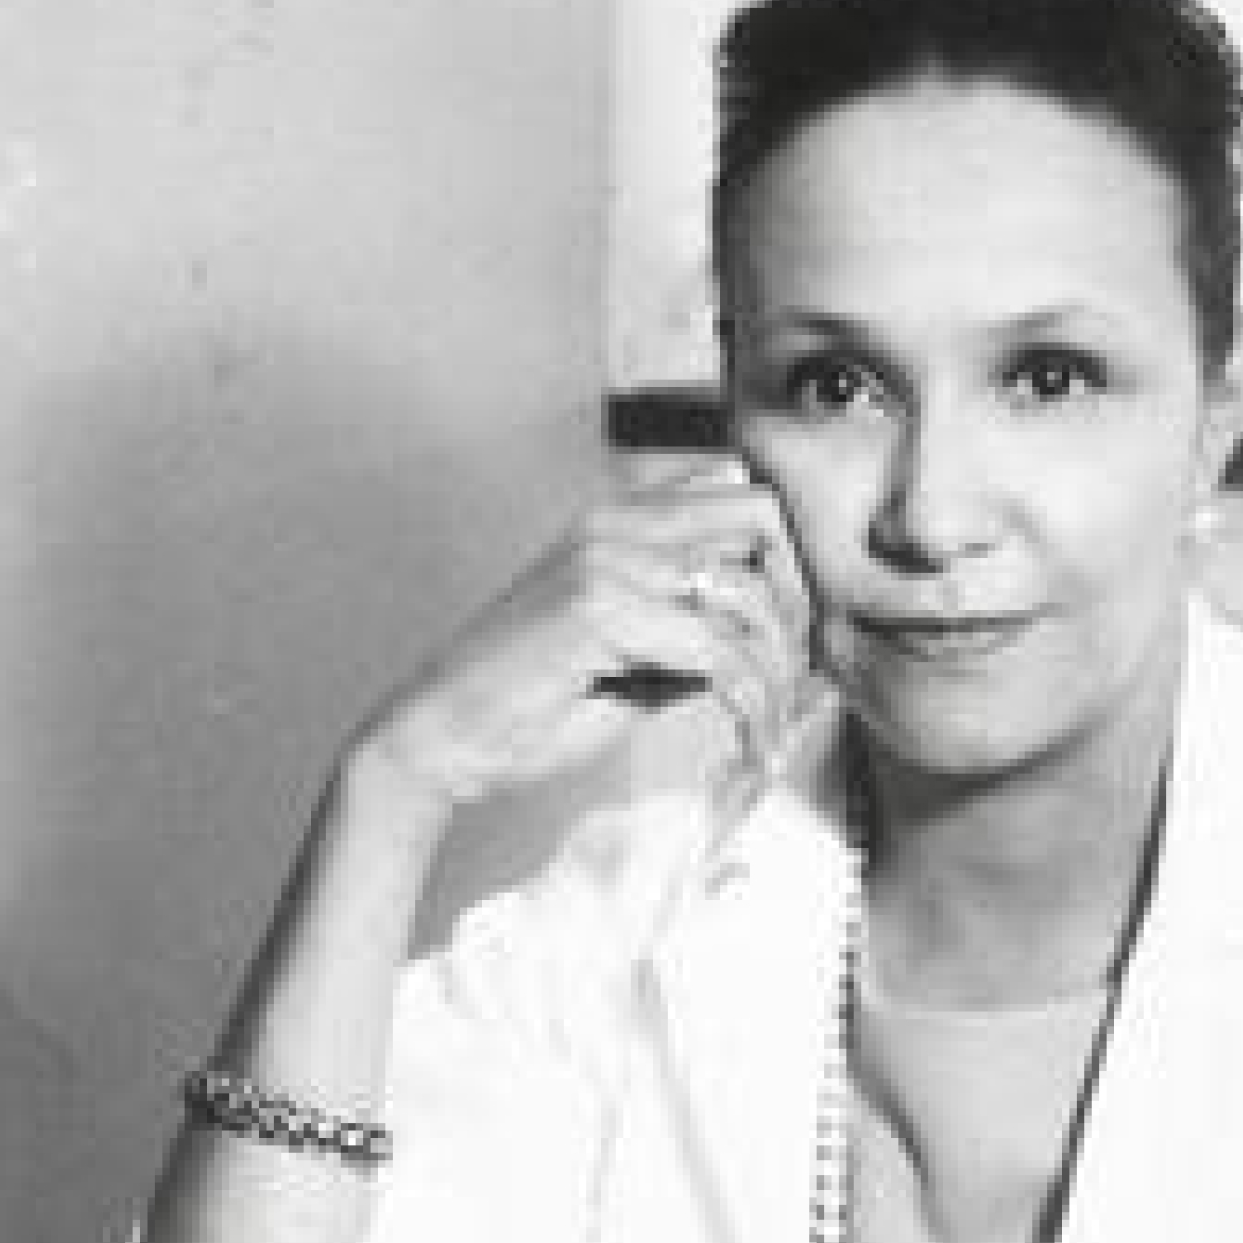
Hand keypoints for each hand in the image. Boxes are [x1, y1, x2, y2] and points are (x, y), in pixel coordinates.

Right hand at [358, 459, 812, 821]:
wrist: (444, 738)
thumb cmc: (531, 707)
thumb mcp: (637, 663)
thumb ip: (698, 640)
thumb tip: (775, 651)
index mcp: (621, 521)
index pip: (745, 498)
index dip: (789, 567)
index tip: (793, 643)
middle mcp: (616, 524)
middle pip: (763, 518)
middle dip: (798, 603)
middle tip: (796, 677)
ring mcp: (606, 560)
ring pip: (747, 596)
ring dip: (777, 674)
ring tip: (771, 728)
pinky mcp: (598, 609)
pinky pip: (715, 652)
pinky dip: (749, 706)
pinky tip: (750, 744)